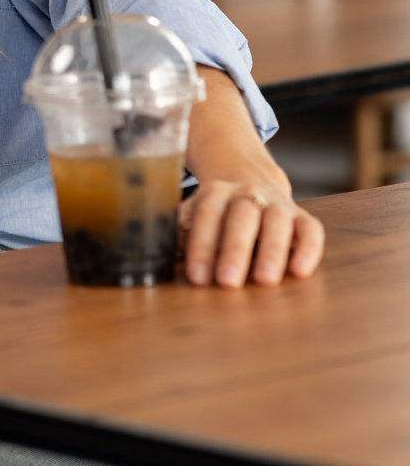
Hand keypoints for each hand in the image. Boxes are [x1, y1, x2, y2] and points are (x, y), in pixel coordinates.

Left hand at [178, 175, 324, 287]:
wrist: (251, 183)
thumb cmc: (216, 215)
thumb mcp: (193, 217)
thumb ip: (180, 234)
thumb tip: (156, 256)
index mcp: (215, 192)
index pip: (206, 215)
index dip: (201, 246)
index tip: (197, 277)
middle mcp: (247, 194)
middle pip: (242, 216)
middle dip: (234, 249)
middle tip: (228, 281)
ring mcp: (277, 204)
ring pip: (277, 220)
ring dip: (272, 250)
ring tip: (265, 280)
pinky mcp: (301, 217)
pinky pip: (310, 229)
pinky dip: (308, 249)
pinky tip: (300, 272)